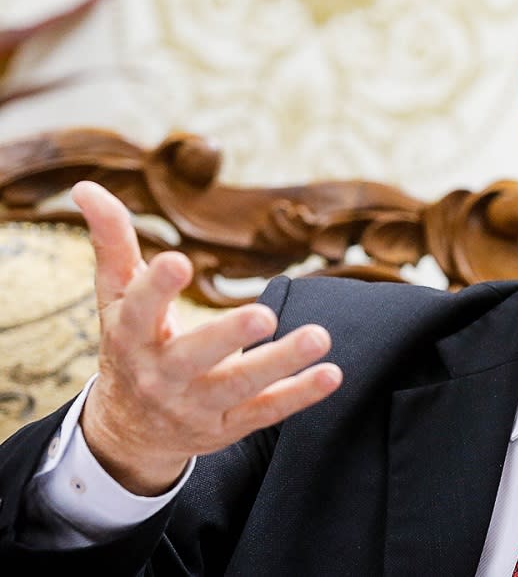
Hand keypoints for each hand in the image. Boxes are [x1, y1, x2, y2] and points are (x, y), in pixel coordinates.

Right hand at [73, 182, 341, 495]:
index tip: (178, 261)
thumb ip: (112, 244)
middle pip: (194, 356)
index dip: (156, 288)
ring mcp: (197, 405)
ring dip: (281, 362)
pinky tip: (332, 373)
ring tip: (319, 337)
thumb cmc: (132, 345)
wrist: (131, 431)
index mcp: (130, 337)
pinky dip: (300, 394)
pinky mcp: (228, 425)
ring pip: (239, 386)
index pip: (137, 311)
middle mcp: (161, 375)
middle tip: (263, 315)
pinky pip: (267, 411)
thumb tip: (86, 186)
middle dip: (228, 336)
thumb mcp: (116, 299)